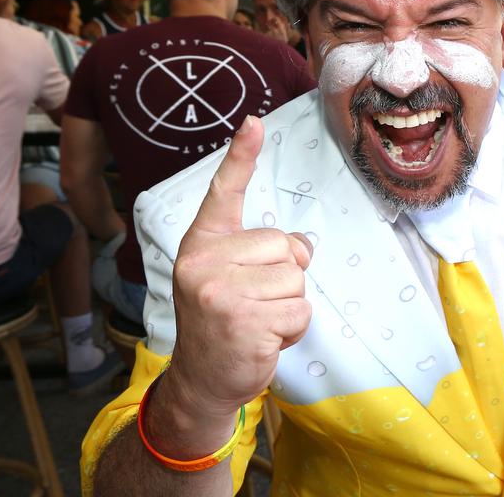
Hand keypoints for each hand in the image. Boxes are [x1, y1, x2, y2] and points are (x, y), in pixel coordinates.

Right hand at [164, 115, 312, 423]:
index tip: (254, 122)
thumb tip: (301, 247)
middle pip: (285, 245)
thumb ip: (260, 253)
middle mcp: (204, 262)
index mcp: (201, 244)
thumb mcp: (231, 279)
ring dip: (289, 306)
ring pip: (296, 278)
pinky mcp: (242, 320)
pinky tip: (264, 339)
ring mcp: (220, 291)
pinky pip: (299, 310)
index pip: (224, 193)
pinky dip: (292, 328)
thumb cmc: (224, 324)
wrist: (202, 381)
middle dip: (285, 277)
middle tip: (255, 303)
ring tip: (258, 321)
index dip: (240, 156)